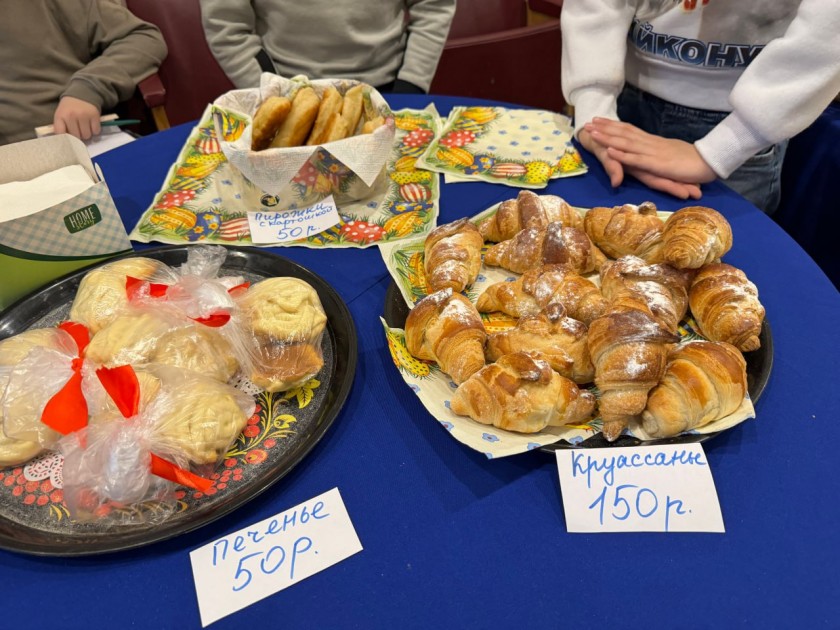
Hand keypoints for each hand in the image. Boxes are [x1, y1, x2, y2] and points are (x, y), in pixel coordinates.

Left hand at [53, 97, 100, 139]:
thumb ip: (61, 127)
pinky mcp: (95, 116)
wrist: (83, 93)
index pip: (61, 134)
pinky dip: (94, 130)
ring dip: (87, 134)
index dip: (65, 141)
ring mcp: (84, 115)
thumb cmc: (70, 107)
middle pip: (76, 137)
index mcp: (60, 116)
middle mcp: (71, 116)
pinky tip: (91, 124)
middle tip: (78, 130)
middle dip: (78, 136)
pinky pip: (96, 131)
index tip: (68, 144)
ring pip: (87, 135)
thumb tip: (65, 143)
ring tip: (85, 127)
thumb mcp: (61, 114)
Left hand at [585, 118, 713, 190]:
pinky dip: (621, 154)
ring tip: (592, 132)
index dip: (614, 125)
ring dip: (607, 137)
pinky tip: (609, 150)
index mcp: (654, 142)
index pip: (631, 130)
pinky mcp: (657, 164)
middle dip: (605, 127)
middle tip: (588, 121)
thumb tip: (649, 156)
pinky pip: (636, 158)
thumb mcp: (672, 157)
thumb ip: (659, 156)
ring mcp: (653, 153)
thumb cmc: (693, 161)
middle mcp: (651, 144)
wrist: (710, 162)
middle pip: (624, 133)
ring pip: (626, 143)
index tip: (600, 119)